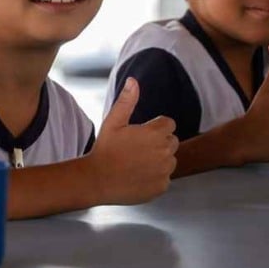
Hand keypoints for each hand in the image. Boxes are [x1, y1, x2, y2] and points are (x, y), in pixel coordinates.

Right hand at [87, 77, 177, 204]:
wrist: (97, 180)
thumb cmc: (104, 149)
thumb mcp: (113, 122)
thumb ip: (127, 101)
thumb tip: (133, 81)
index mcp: (155, 133)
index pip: (169, 124)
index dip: (155, 128)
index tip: (141, 135)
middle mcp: (164, 152)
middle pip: (172, 142)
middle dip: (159, 143)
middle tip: (137, 149)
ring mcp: (164, 171)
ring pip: (170, 161)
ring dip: (159, 161)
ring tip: (137, 163)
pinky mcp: (162, 186)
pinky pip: (165, 178)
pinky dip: (155, 177)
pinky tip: (138, 176)